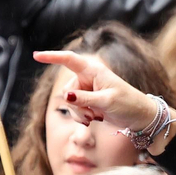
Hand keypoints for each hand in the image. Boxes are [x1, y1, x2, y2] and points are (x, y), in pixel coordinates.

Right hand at [34, 50, 175, 151]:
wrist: (140, 117)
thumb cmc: (128, 104)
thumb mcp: (107, 102)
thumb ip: (85, 99)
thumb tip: (66, 96)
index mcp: (93, 70)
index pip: (69, 60)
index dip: (52, 56)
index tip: (35, 55)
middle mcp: (88, 78)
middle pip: (67, 90)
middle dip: (76, 105)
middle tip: (93, 114)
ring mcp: (87, 91)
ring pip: (69, 103)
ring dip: (80, 114)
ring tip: (96, 117)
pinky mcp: (88, 102)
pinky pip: (75, 110)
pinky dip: (82, 117)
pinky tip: (95, 119)